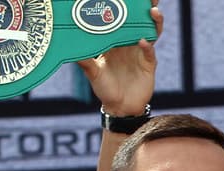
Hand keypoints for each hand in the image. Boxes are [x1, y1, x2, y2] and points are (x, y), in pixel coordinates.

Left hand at [78, 0, 161, 116]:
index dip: (124, 6)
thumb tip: (69, 48)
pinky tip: (143, 41)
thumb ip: (85, 60)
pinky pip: (150, 52)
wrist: (119, 107)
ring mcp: (140, 52)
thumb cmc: (105, 89)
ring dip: (154, 21)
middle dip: (145, 7)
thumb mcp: (93, 73)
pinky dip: (147, 46)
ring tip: (153, 11)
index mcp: (115, 40)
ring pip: (150, 32)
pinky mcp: (149, 64)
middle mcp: (129, 43)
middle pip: (139, 20)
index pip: (120, 18)